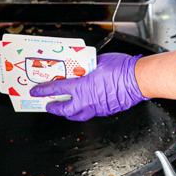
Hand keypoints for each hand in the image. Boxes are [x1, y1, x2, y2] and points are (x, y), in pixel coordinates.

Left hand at [31, 53, 148, 120]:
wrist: (138, 80)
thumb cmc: (122, 69)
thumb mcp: (99, 60)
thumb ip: (87, 66)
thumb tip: (83, 66)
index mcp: (82, 87)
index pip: (57, 88)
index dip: (44, 89)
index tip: (37, 90)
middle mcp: (87, 100)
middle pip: (65, 109)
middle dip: (54, 108)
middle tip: (49, 104)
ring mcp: (97, 108)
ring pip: (79, 115)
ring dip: (70, 113)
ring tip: (66, 109)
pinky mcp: (107, 110)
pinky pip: (92, 112)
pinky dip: (86, 110)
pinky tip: (87, 104)